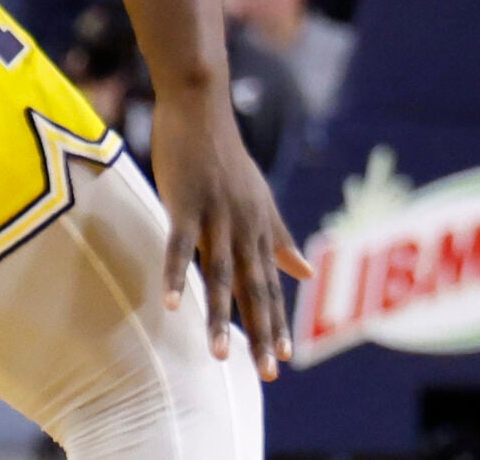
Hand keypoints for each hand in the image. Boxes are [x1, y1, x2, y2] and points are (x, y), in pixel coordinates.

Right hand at [149, 85, 312, 380]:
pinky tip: (173, 306)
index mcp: (259, 227)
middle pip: (254, 288)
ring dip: (221, 317)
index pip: (271, 284)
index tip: (282, 360)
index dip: (276, 322)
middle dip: (260, 333)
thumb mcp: (258, 198)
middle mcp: (244, 226)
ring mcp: (216, 215)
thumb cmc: (224, 154)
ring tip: (220, 356)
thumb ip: (280, 237)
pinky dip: (177, 276)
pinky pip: (180, 246)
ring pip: (221, 275)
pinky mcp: (187, 203)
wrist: (201, 106)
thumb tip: (307, 273)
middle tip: (266, 374)